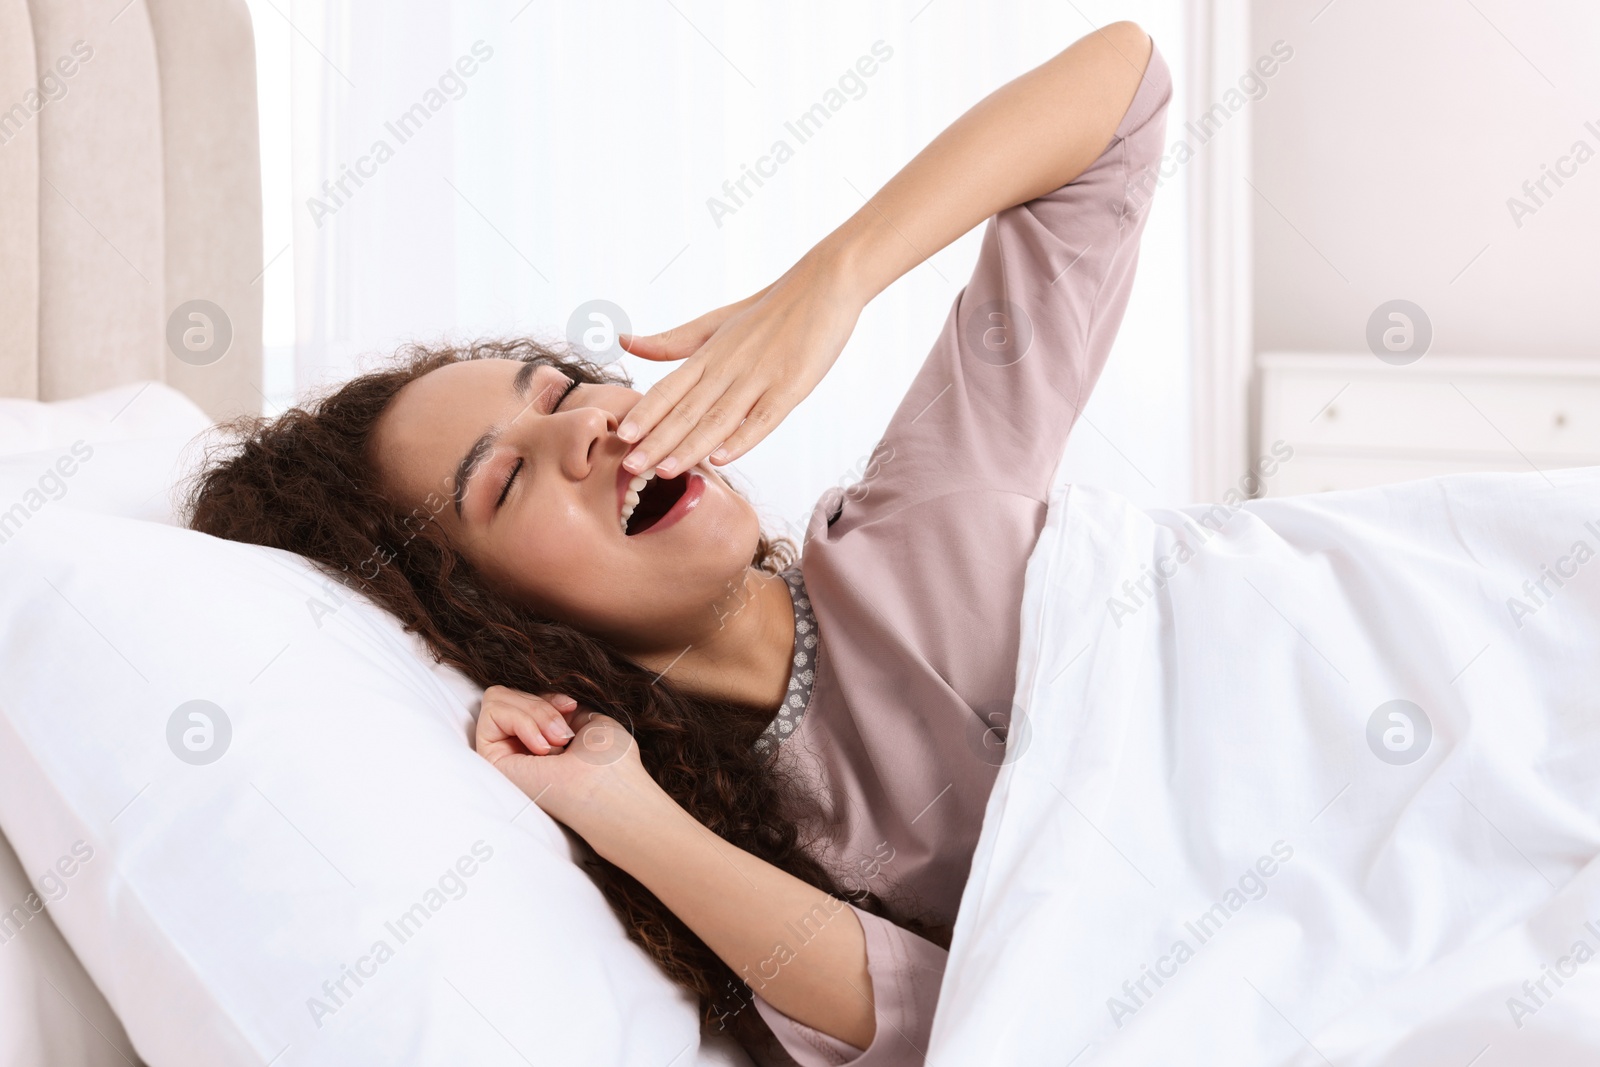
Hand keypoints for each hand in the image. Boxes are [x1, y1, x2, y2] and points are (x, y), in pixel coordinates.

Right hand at [473, 685, 664, 839]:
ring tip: (556, 742)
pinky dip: (522, 722)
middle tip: (564, 735)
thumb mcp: (586, 717)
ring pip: (497, 698)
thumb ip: (557, 707)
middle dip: (541, 706)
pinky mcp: (491, 758)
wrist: (606, 783)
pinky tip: (542, 749)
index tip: (571, 706)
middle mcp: (518, 746)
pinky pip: (492, 713)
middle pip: (509, 694)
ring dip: (534, 713)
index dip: (547, 695)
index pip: (526, 696)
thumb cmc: (606, 757)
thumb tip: (540, 697)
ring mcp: (503, 752)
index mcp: (541, 737)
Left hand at [616, 250, 863, 476]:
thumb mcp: (716, 322)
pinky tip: (723, 458)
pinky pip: (764, 417)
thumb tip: (624, 340)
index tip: (620, 437)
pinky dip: (743, 438)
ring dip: (690, 447)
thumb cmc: (770, 308)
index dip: (645, 414)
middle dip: (657, 440)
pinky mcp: (792, 385)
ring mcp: (760, 377)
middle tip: (630, 467)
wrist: (824, 283)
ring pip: (719, 418)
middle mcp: (728, 366)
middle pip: (687, 409)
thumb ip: (672, 342)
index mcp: (709, 354)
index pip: (669, 388)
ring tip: (665, 471)